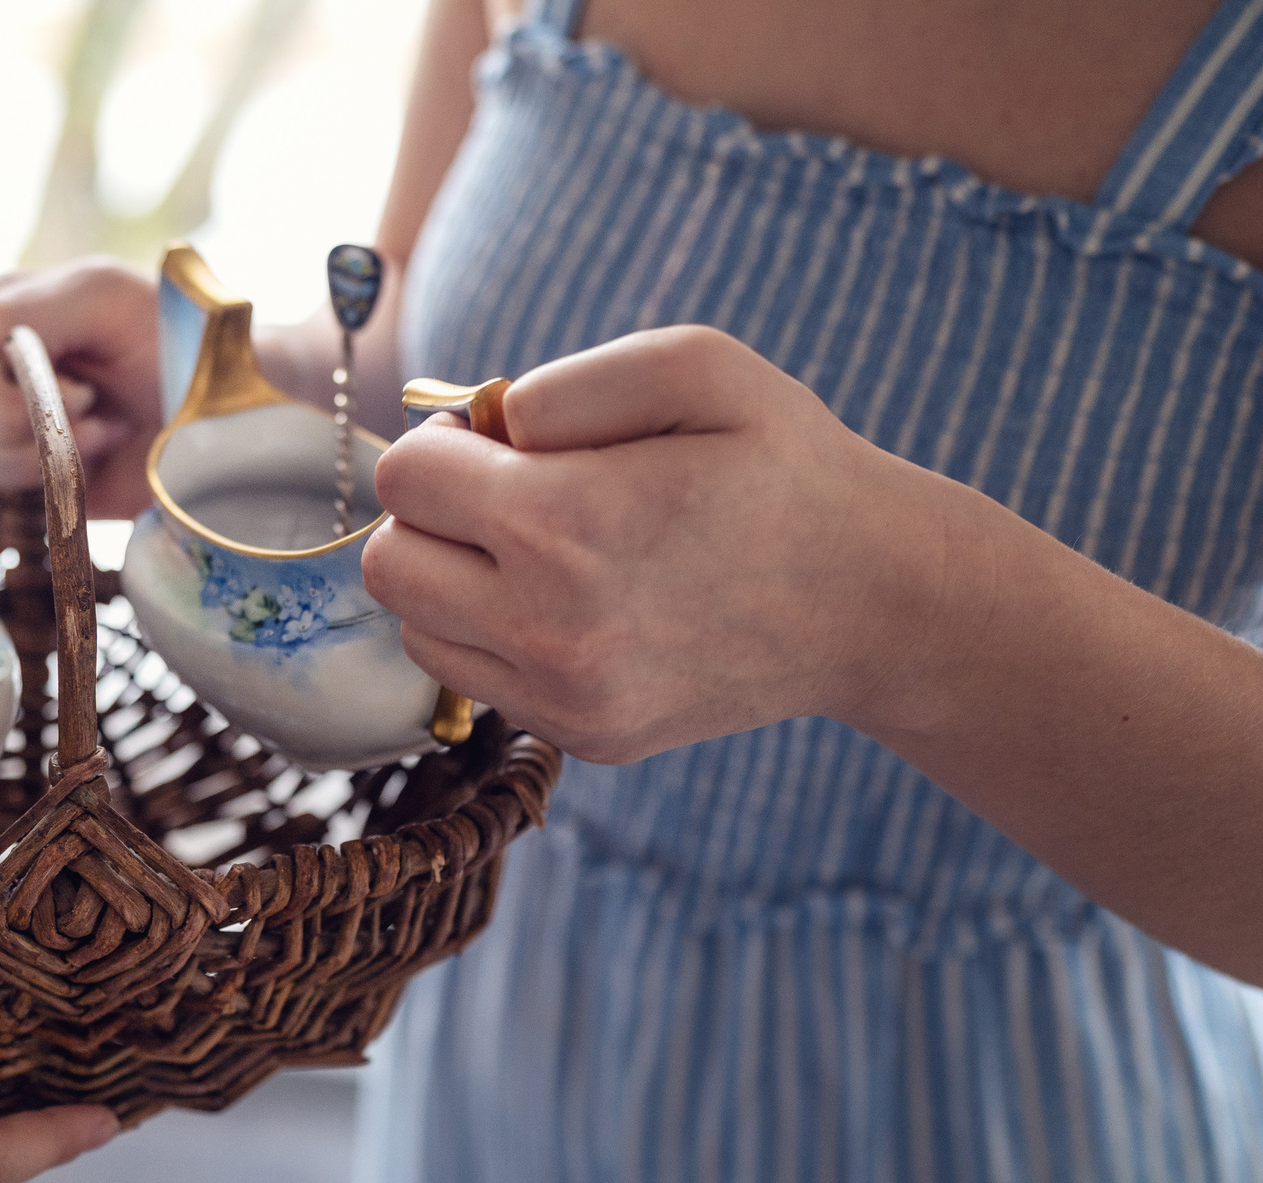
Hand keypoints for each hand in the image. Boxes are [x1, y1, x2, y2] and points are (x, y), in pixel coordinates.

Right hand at [0, 259, 162, 517]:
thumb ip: (40, 305)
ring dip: (22, 471)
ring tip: (84, 453)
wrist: (202, 414)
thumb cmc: (162, 342)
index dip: (11, 400)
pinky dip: (7, 500)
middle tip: (91, 429)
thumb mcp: (108, 295)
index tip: (87, 396)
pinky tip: (56, 483)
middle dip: (18, 441)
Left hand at [362, 326, 960, 762]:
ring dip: (455, 582)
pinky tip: (578, 605)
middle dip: (431, 517)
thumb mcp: (696, 365)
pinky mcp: (583, 738)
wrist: (873, 603)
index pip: (404, 479)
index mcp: (565, 521)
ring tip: (542, 551)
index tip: (500, 443)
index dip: (444, 444)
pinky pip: (481, 681)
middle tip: (506, 496)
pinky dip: (501, 639)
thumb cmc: (784, 466)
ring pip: (421, 632)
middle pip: (390, 565)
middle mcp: (548, 624)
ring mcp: (563, 695)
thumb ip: (566, 381)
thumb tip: (480, 425)